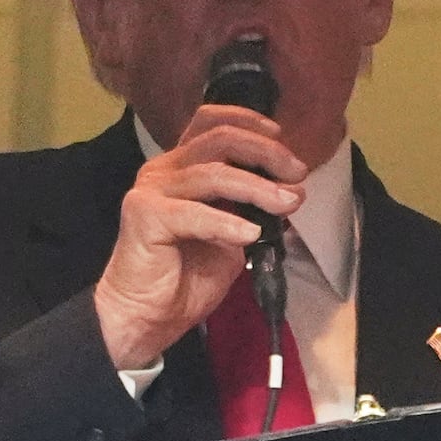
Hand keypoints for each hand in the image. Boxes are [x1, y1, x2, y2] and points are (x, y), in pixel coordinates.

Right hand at [94, 105, 306, 370]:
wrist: (143, 318)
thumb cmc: (182, 281)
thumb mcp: (229, 239)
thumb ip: (250, 211)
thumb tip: (289, 195)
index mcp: (180, 169)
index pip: (211, 123)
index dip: (248, 122)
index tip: (281, 137)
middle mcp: (163, 171)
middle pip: (219, 139)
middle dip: (265, 152)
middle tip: (296, 174)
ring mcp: (151, 190)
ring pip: (213, 174)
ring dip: (258, 188)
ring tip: (286, 205)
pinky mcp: (146, 216)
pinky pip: (195, 213)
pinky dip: (227, 222)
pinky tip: (251, 233)